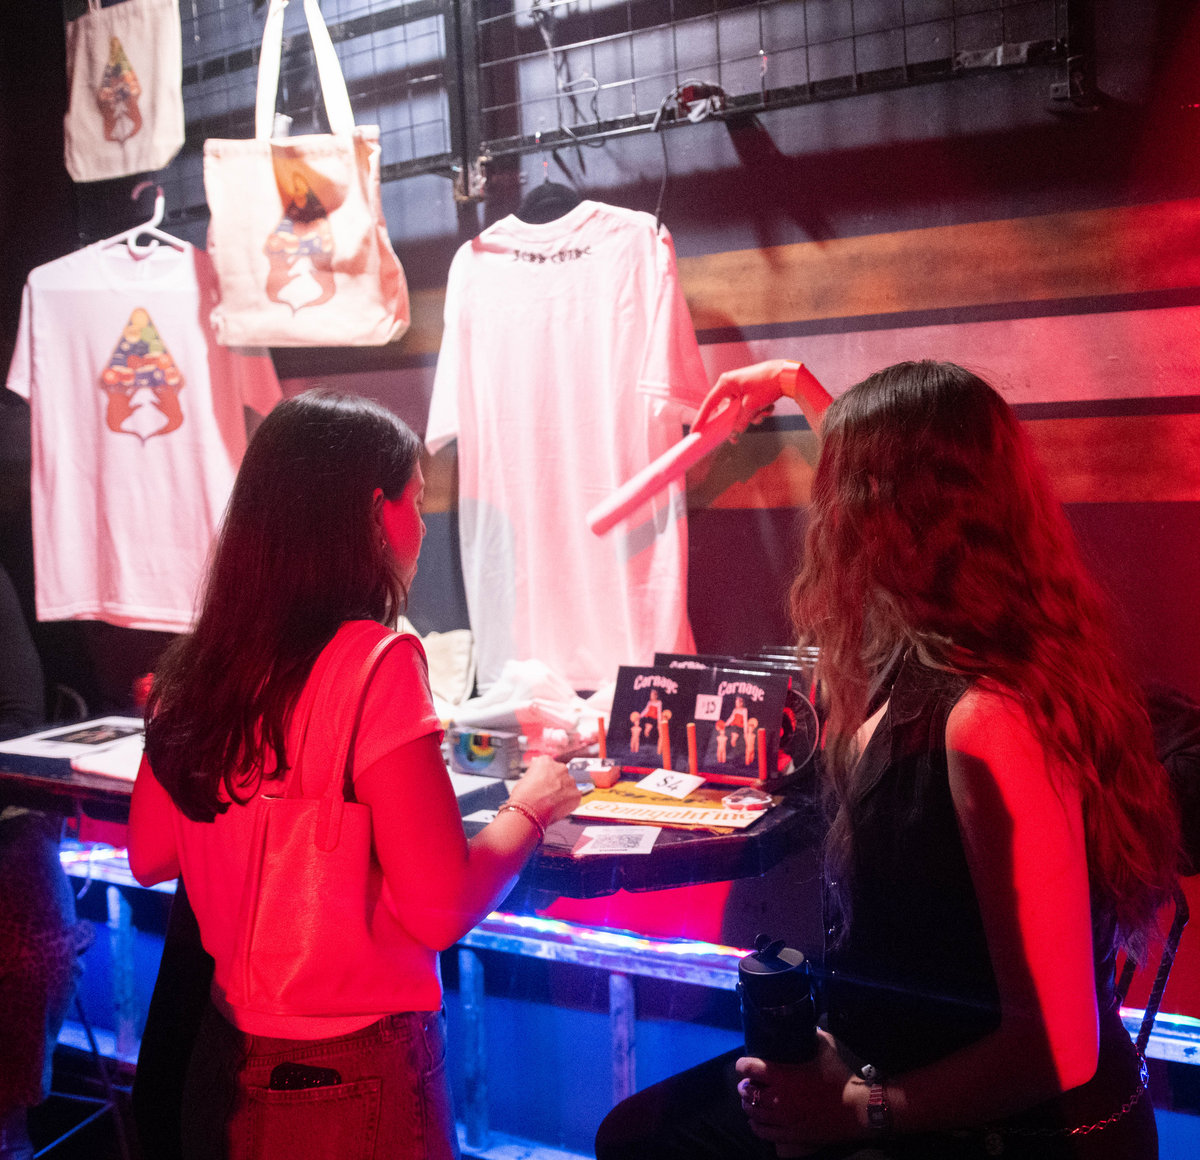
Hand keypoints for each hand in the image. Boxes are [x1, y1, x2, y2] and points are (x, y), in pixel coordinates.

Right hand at [506, 755, 580, 826]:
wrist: (529, 811)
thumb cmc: (524, 797)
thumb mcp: (524, 778)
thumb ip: (535, 773)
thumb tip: (536, 774)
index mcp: (546, 761)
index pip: (549, 765)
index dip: (546, 776)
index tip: (544, 783)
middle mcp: (560, 768)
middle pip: (561, 774)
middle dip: (556, 783)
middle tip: (548, 794)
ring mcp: (570, 780)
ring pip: (568, 786)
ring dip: (563, 792)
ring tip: (552, 802)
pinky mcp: (576, 794)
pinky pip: (574, 797)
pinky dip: (568, 802)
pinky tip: (558, 807)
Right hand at [692, 360, 796, 435]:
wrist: (788, 374)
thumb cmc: (767, 385)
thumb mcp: (751, 407)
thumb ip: (740, 422)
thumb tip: (734, 436)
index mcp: (726, 384)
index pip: (709, 404)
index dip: (701, 419)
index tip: (694, 431)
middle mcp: (731, 384)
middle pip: (726, 410)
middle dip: (737, 421)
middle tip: (736, 436)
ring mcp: (741, 387)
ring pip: (740, 410)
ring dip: (751, 416)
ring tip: (763, 413)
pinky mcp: (751, 390)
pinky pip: (749, 406)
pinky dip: (758, 411)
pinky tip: (769, 408)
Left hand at [735, 1033, 864, 1150]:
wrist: (856, 1110)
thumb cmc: (839, 1078)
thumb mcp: (826, 1048)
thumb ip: (812, 1036)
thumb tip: (806, 1027)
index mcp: (782, 1076)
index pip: (749, 1068)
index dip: (743, 1064)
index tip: (744, 1064)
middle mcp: (777, 1098)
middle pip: (747, 1092)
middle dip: (745, 1085)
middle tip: (750, 1082)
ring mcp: (782, 1119)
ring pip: (753, 1112)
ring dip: (749, 1104)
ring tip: (752, 1099)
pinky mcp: (790, 1135)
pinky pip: (763, 1132)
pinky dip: (756, 1124)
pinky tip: (757, 1120)